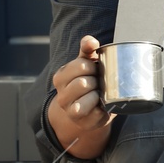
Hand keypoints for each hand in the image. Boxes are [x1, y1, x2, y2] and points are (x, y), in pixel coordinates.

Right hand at [47, 35, 115, 155]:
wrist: (89, 111)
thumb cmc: (89, 82)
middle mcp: (61, 94)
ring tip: (100, 94)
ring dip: (99, 95)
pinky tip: (102, 106)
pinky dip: (102, 109)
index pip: (81, 65)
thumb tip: (90, 40)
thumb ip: (87, 50)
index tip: (96, 69)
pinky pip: (96, 113)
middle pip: (84, 82)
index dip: (93, 66)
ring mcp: (70, 110)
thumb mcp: (87, 65)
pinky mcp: (82, 122)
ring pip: (88, 97)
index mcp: (61, 77)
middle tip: (100, 83)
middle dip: (97, 81)